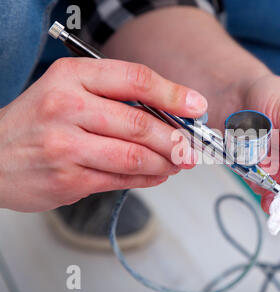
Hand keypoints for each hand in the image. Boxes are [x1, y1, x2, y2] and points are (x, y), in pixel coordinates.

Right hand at [0, 58, 206, 211]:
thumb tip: (168, 114)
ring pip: (135, 156)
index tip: (196, 106)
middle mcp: (67, 107)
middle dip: (176, 138)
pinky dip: (148, 178)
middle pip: (140, 123)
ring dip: (166, 162)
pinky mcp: (68, 179)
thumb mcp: (68, 90)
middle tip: (191, 146)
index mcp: (72, 77)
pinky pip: (122, 179)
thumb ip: (113, 98)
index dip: (173, 94)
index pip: (136, 79)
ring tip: (178, 162)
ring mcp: (66, 146)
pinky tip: (157, 175)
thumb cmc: (36, 122)